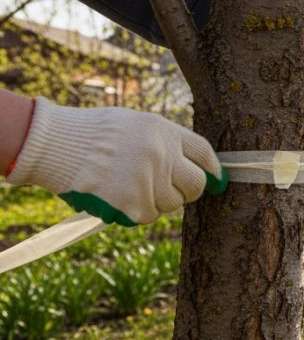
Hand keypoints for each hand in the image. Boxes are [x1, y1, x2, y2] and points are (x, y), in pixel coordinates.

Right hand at [6, 98, 225, 225]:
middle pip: (196, 184)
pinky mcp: (131, 204)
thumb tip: (194, 166)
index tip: (217, 179)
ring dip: (158, 200)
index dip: (213, 169)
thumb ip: (164, 142)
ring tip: (131, 185)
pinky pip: (149, 215)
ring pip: (172, 204)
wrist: (51, 144)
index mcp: (163, 131)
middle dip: (189, 191)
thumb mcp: (134, 124)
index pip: (203, 153)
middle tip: (176, 190)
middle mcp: (161, 154)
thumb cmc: (92, 133)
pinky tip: (118, 195)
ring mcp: (147, 180)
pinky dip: (137, 210)